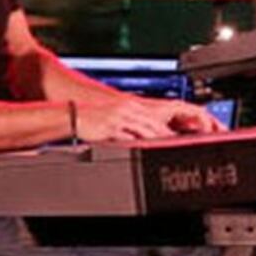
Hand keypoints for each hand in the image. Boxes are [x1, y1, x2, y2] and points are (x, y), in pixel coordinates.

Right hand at [85, 94, 215, 142]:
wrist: (74, 116)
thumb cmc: (96, 121)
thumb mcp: (117, 119)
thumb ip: (134, 126)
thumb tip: (150, 136)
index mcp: (132, 107)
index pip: (156, 117)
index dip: (170, 125)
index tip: (181, 134)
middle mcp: (128, 111)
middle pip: (153, 123)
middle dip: (168, 134)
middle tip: (181, 143)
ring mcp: (119, 118)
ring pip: (143, 128)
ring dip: (157, 138)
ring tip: (168, 147)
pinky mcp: (109, 127)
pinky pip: (126, 135)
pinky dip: (136, 141)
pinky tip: (144, 148)